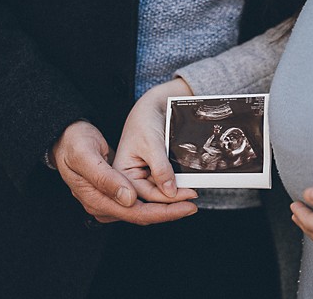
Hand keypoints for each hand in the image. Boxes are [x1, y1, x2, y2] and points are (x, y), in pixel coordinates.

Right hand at [52, 120, 196, 224]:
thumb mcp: (86, 155)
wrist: (64, 136)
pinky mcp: (116, 192)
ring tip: (188, 196)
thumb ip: (107, 178)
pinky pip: (141, 200)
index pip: (137, 213)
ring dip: (166, 204)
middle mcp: (104, 206)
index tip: (187, 204)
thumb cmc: (73, 143)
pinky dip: (157, 196)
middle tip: (194, 203)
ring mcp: (110, 200)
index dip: (165, 211)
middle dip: (171, 210)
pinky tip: (172, 190)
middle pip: (144, 215)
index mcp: (97, 200)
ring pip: (144, 209)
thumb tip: (130, 199)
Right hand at [113, 78, 194, 199]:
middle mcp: (128, 180)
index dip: (167, 200)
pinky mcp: (151, 175)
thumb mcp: (151, 143)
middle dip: (172, 204)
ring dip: (175, 197)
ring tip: (192, 194)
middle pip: (151, 201)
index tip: (188, 196)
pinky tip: (187, 186)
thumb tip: (170, 191)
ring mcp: (140, 178)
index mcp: (120, 174)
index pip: (144, 194)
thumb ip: (160, 168)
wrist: (152, 107)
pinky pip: (163, 187)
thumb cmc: (144, 120)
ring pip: (158, 196)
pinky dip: (175, 188)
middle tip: (192, 204)